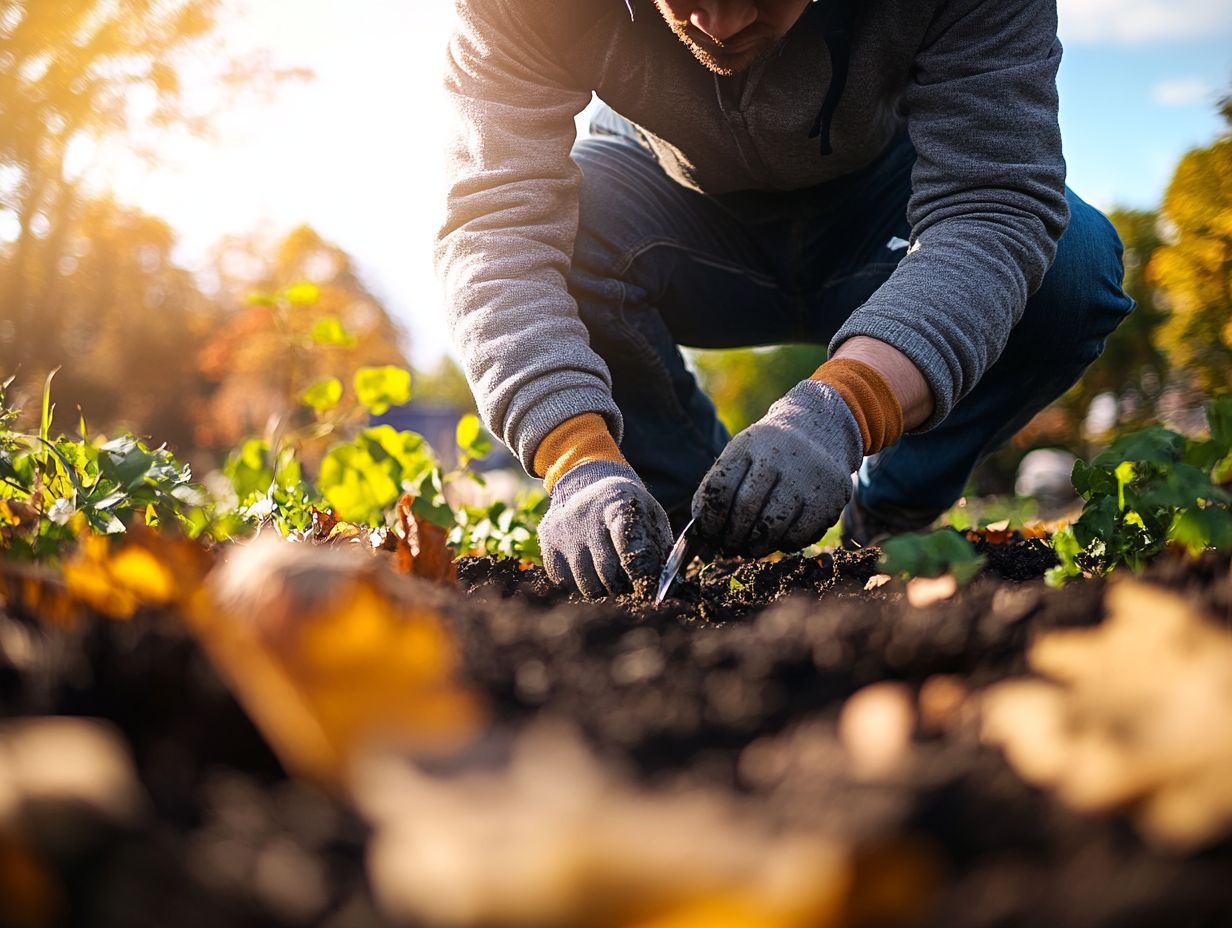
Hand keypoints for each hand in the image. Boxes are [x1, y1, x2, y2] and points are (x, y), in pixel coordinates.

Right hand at [539, 460, 672, 598]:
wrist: (586, 483)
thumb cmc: (627, 508)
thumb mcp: (648, 514)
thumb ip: (657, 548)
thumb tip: (661, 587)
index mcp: (618, 503)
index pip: (628, 544)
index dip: (640, 571)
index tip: (646, 586)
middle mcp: (586, 515)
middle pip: (607, 571)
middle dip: (623, 587)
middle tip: (629, 587)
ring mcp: (564, 530)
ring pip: (586, 583)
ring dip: (602, 591)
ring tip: (611, 582)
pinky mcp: (548, 542)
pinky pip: (566, 583)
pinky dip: (581, 587)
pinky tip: (589, 573)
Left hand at [692, 380, 863, 556]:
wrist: (821, 430)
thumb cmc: (770, 452)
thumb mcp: (743, 454)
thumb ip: (720, 488)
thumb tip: (702, 532)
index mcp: (750, 444)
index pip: (720, 488)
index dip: (709, 518)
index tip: (707, 534)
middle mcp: (780, 456)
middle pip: (746, 509)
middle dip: (732, 537)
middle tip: (728, 548)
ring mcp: (809, 476)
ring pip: (773, 526)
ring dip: (756, 546)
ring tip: (750, 548)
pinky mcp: (832, 495)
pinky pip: (800, 534)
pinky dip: (785, 544)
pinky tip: (779, 539)